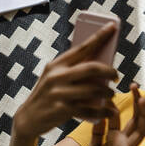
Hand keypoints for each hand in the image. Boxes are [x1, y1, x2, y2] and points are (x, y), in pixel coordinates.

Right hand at [13, 23, 118, 137]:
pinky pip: (90, 109)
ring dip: (108, 92)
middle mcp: (57, 76)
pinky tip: (110, 111)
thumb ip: (72, 71)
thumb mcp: (54, 78)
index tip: (113, 26)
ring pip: (94, 89)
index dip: (99, 36)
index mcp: (56, 64)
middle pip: (92, 68)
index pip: (82, 47)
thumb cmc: (48, 96)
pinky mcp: (62, 110)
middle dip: (110, 71)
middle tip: (116, 76)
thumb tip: (102, 65)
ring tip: (111, 94)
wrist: (28, 119)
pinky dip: (103, 111)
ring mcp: (59, 93)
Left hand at [82, 84, 144, 145]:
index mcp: (115, 140)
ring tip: (143, 100)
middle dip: (136, 103)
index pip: (121, 117)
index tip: (119, 88)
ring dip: (142, 117)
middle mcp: (123, 144)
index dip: (121, 103)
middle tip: (135, 85)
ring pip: (139, 132)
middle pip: (134, 120)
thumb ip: (98, 133)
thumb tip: (99, 114)